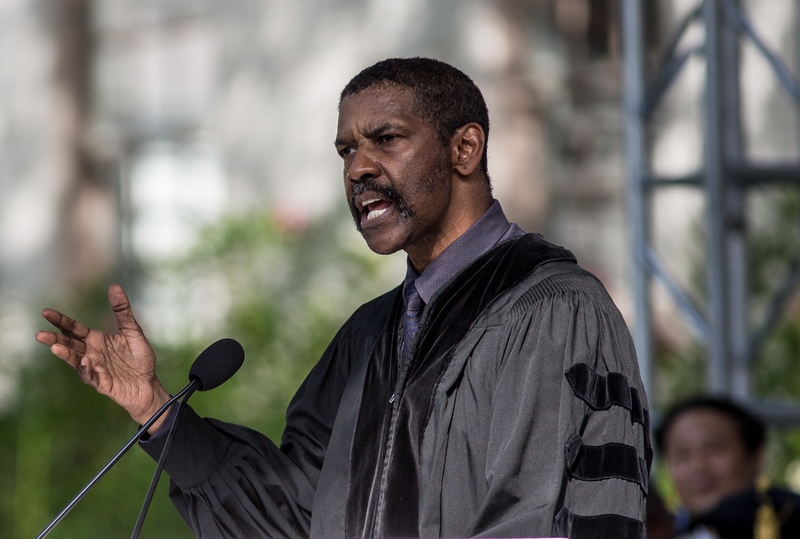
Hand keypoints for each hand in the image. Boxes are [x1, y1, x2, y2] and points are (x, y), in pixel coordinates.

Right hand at [35, 284, 169, 428]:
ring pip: (76, 361)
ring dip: (65, 355)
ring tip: (54, 347)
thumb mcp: (132, 330)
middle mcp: (91, 353)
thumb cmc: (139, 358)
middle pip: (69, 345)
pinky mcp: (101, 382)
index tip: (45, 312)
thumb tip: (114, 286)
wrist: (148, 383)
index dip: (60, 321)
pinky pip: (91, 376)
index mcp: (96, 340)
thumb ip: (122, 311)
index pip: (74, 329)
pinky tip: (86, 361)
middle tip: (39, 334)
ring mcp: (94, 368)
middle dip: (54, 339)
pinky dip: (87, 369)